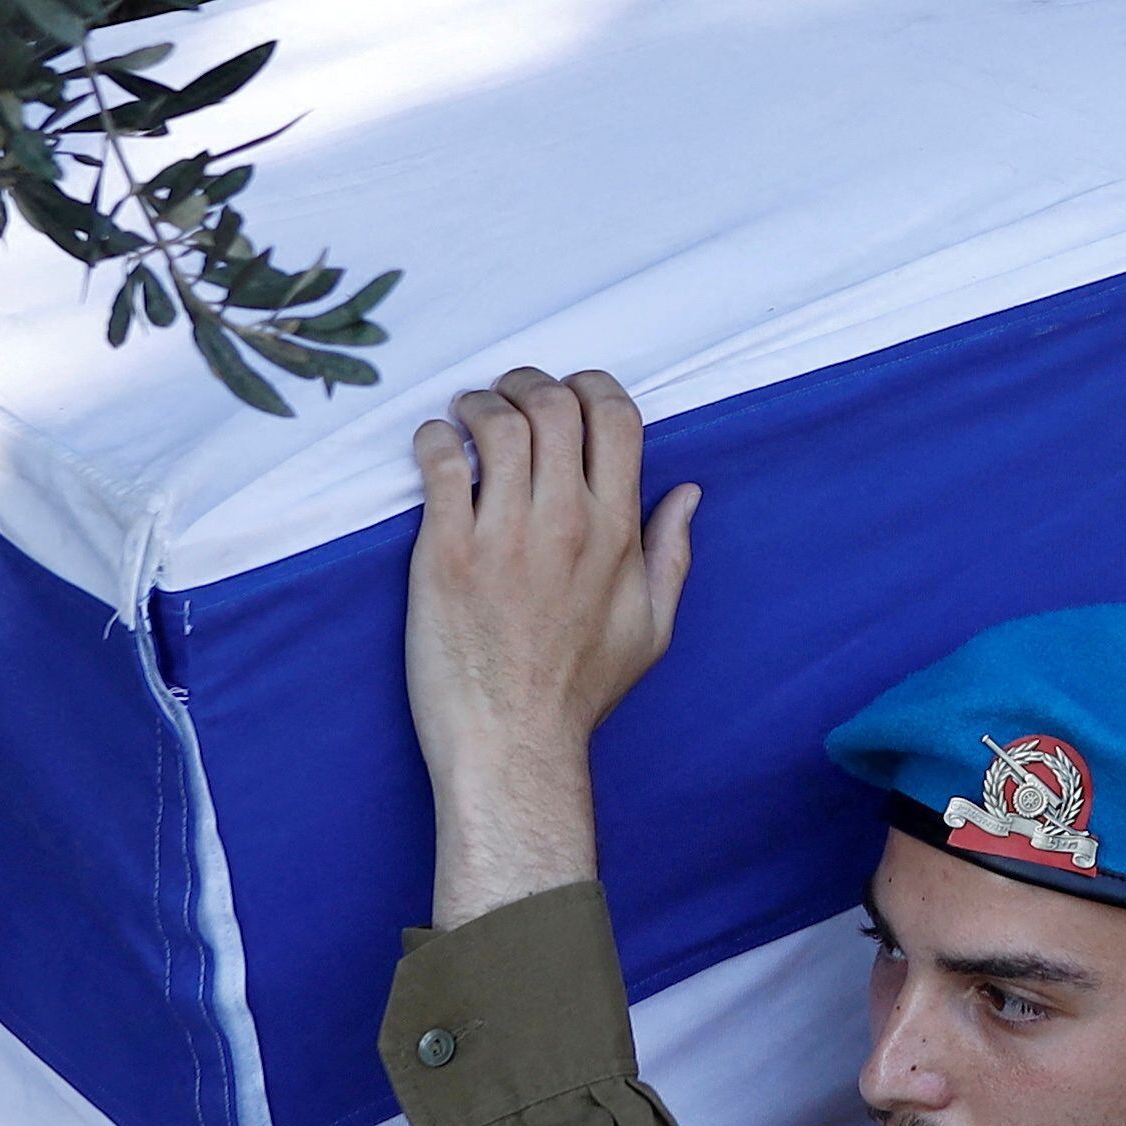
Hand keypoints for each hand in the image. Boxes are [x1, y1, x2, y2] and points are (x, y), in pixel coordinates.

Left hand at [406, 367, 698, 925]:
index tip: (571, 393)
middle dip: (530, 382)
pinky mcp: (447, 552)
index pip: (617, 418)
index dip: (594, 386)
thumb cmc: (579, 692)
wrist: (513, 743)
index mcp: (617, 533)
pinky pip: (440, 463)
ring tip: (467, 416)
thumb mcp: (653, 629)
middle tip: (508, 395)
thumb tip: (689, 495)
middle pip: (556, 405)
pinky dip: (436, 437)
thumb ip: (672, 555)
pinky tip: (436, 448)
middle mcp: (565, 523)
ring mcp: (504, 535)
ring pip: (497, 423)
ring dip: (480, 402)